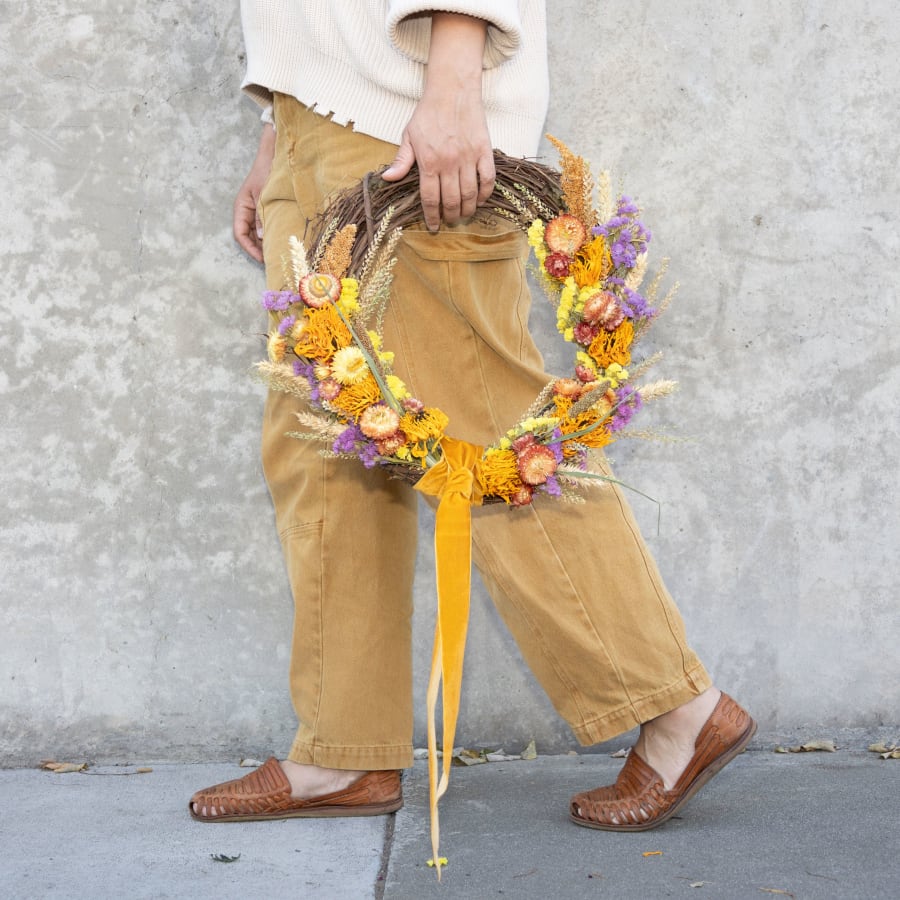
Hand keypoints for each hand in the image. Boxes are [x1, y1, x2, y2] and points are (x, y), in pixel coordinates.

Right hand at [233, 123, 275, 261]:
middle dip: (260, 249)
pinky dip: (274, 234)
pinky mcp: (269, 209)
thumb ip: (261, 215)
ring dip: (267, 243)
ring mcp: (258, 211)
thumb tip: (260, 236)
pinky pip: (268, 226)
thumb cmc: (267, 170)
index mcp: (242, 207)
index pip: (240, 234)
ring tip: (280, 253)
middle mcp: (248, 211)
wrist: (276, 154)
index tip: (262, 258)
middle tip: (275, 260)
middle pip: (250, 237)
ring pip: (259, 233)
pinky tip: (283, 241)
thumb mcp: (263, 194)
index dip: (250, 248)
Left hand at [382, 13, 494, 230]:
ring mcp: (469, 158)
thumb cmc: (428, 112)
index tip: (433, 226)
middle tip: (450, 221)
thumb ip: (401, 160)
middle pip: (451, 201)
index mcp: (429, 162)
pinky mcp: (484, 151)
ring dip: (467, 210)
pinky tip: (480, 200)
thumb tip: (388, 178)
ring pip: (470, 194)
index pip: (430, 199)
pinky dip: (485, 194)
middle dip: (451, 216)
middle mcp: (449, 163)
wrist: (452, 89)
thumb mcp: (409, 135)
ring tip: (464, 215)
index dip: (432, 216)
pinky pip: (488, 179)